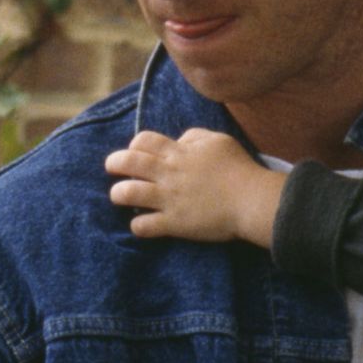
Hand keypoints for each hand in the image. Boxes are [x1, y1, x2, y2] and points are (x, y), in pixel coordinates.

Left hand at [104, 128, 281, 245]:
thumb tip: (179, 140)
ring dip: (118, 193)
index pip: (144, 141)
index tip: (136, 152)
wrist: (251, 199)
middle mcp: (169, 174)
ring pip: (128, 193)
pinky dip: (137, 226)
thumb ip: (195, 137)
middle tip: (112, 168)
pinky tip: (141, 224)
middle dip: (114, 163)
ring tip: (119, 196)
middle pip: (129, 162)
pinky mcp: (174, 223)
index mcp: (179, 153)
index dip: (134, 144)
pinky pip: (144, 225)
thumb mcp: (218, 141)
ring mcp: (169, 199)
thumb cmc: (239, 168)